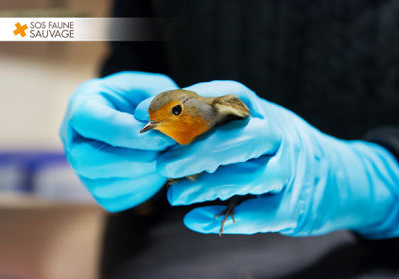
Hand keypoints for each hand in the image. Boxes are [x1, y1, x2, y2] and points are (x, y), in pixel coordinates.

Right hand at [60, 71, 177, 211]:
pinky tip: (158, 171)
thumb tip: (149, 121)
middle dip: (133, 159)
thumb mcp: (153, 86)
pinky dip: (142, 189)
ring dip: (143, 175)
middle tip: (166, 151)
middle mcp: (73, 140)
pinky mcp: (98, 190)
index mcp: (81, 106)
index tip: (163, 135)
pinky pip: (116, 199)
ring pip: (102, 185)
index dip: (128, 132)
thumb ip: (155, 100)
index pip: (92, 122)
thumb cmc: (145, 98)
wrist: (141, 119)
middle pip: (86, 159)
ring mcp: (82, 170)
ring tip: (167, 159)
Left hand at [139, 80, 398, 237]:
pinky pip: (257, 216)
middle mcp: (282, 138)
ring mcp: (291, 173)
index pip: (231, 96)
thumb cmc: (283, 150)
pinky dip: (222, 220)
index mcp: (267, 113)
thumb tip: (168, 123)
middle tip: (162, 163)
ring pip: (248, 178)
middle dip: (196, 150)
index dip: (192, 100)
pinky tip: (194, 220)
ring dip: (205, 187)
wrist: (342, 177)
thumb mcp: (260, 126)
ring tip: (173, 195)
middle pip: (240, 138)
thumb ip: (223, 125)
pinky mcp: (294, 208)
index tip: (154, 112)